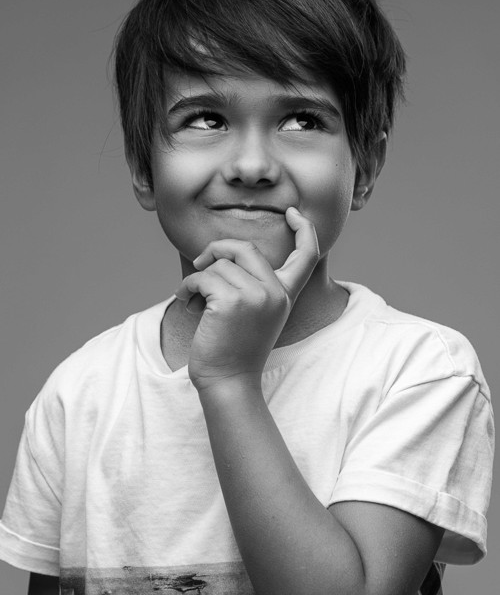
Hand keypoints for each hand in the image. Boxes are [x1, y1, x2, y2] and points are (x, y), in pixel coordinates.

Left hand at [174, 207, 319, 392]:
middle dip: (217, 250)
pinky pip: (202, 277)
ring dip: (198, 279)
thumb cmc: (234, 348)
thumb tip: (220, 252)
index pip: (307, 255)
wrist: (228, 381)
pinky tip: (187, 303)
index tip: (292, 213)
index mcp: (285, 295)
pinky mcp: (231, 301)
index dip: (304, 229)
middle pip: (246, 248)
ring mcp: (256, 296)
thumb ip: (252, 283)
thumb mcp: (255, 312)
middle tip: (201, 265)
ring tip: (193, 300)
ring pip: (218, 265)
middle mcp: (275, 293)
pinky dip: (188, 287)